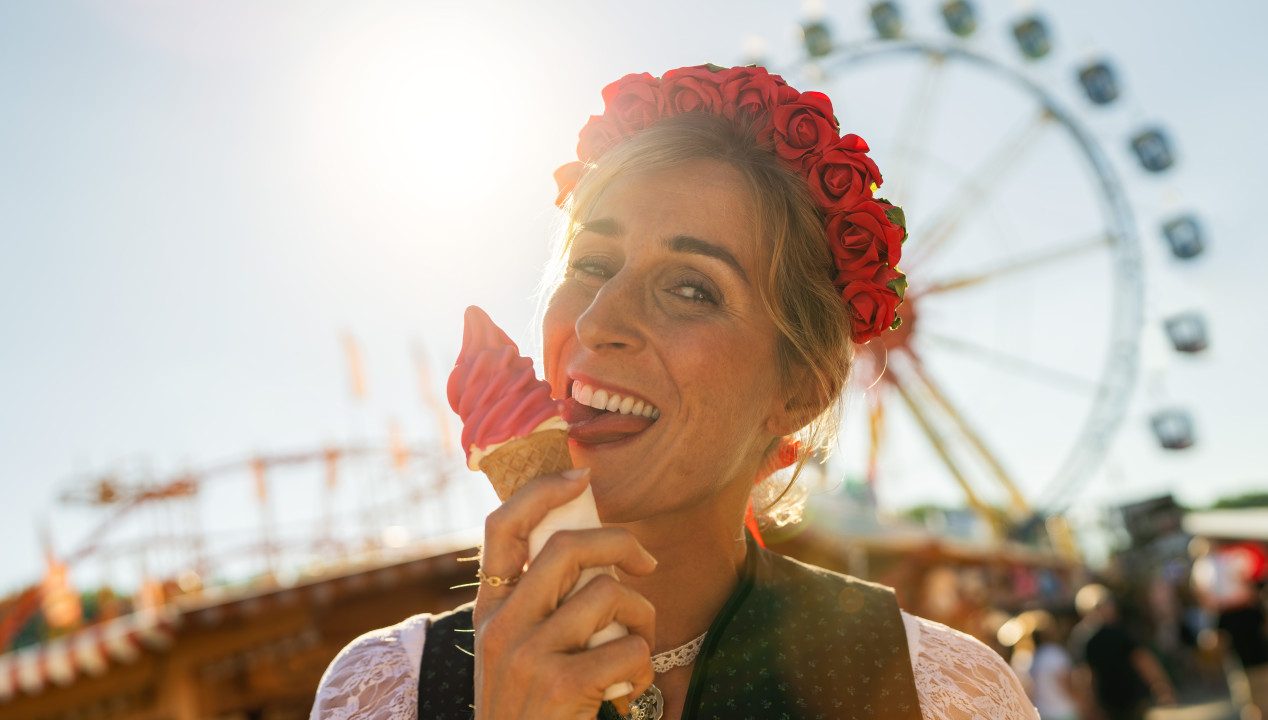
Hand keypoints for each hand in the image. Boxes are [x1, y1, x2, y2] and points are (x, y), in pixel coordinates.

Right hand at [473, 469, 657, 719]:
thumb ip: (542, 606)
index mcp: (489, 611)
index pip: (502, 527)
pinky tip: (629, 685)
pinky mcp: (560, 686)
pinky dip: (642, 663)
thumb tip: (596, 553)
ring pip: (606, 594)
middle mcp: (500, 627)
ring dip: (641, 614)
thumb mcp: (518, 654)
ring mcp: (527, 656)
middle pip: (566, 547)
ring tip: (638, 640)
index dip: (542, 491)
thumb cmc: (532, 712)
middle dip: (620, 543)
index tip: (581, 476)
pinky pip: (627, 646)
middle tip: (646, 563)